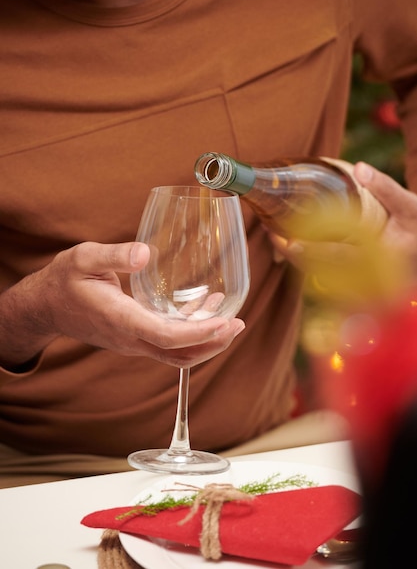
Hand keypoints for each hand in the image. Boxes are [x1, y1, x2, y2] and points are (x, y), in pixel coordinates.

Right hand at [0, 242, 244, 369]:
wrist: (45, 307)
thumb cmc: (63, 280)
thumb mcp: (83, 258)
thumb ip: (114, 255)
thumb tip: (146, 253)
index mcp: (120, 319)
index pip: (166, 336)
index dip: (199, 333)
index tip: (225, 322)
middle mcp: (129, 338)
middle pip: (178, 354)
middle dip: (212, 344)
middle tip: (238, 324)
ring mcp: (132, 341)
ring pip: (176, 354)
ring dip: (206, 342)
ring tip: (231, 319)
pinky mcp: (135, 337)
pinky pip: (168, 343)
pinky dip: (191, 332)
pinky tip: (204, 308)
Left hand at [268, 162, 415, 304]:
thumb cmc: (416, 224)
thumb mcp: (409, 204)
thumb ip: (385, 187)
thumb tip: (359, 168)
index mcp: (379, 258)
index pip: (340, 257)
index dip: (312, 251)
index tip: (289, 243)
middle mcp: (366, 274)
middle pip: (321, 270)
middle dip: (294, 254)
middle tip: (272, 234)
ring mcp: (357, 279)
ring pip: (319, 273)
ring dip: (296, 258)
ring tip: (275, 236)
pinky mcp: (351, 277)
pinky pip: (323, 273)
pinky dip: (306, 260)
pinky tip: (291, 243)